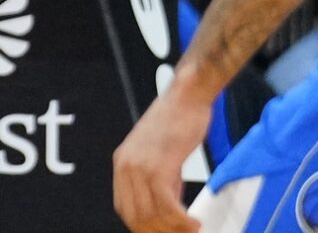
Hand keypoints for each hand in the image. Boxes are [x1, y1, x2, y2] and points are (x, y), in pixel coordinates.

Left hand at [112, 80, 212, 232]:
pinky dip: (182, 220)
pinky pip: (167, 206)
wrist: (186, 98)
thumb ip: (161, 181)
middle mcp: (125, 166)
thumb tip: (168, 210)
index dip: (143, 227)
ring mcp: (139, 166)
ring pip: (152, 214)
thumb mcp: (161, 156)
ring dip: (174, 229)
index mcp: (122, 163)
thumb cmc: (178, 123)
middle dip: (159, 232)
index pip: (125, 208)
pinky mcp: (158, 166)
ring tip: (192, 230)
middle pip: (136, 216)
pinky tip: (194, 223)